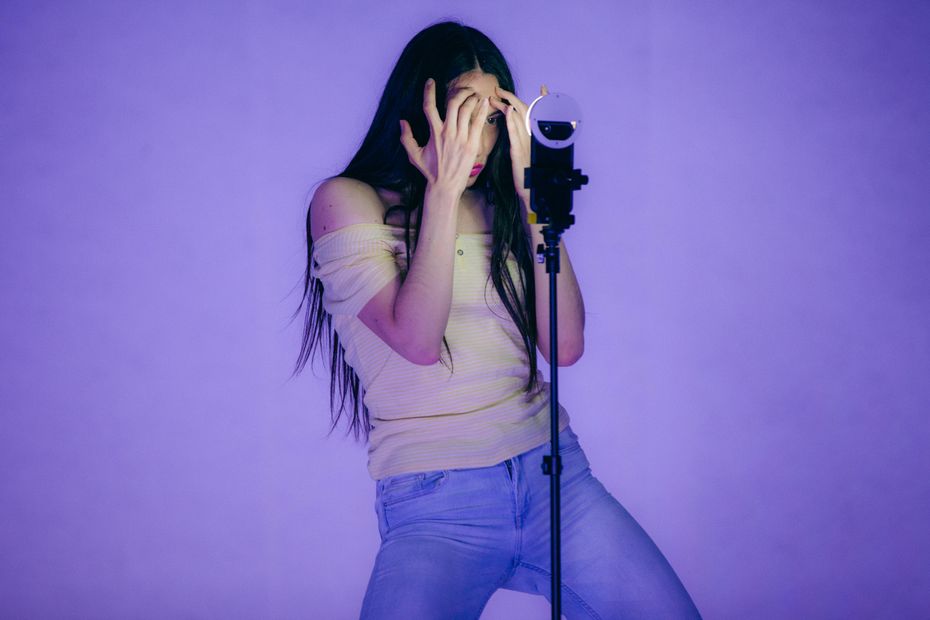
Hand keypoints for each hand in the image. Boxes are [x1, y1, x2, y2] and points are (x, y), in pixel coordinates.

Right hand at [399, 78, 489, 196]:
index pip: (429, 107)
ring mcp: (461, 138)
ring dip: (471, 98)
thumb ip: (406, 138)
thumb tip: (402, 121)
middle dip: (459, 91)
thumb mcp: (413, 155)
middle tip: (462, 88)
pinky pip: (478, 123)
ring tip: (473, 94)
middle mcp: (448, 133)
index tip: (431, 81)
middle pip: (453, 103)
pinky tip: (485, 102)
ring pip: (467, 110)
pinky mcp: (472, 145)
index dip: (429, 92)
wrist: (445, 186)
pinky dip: (482, 110)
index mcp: (434, 133)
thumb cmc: (430, 171)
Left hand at [490, 84, 548, 209]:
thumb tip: (518, 131)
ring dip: (506, 105)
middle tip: (499, 90)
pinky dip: (510, 121)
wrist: (533, 192)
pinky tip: (507, 112)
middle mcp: (532, 137)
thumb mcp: (527, 155)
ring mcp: (525, 143)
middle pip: (524, 111)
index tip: (543, 87)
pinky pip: (514, 133)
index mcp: (533, 137)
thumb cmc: (529, 176)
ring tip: (495, 97)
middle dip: (511, 97)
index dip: (540, 99)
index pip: (534, 113)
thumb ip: (524, 141)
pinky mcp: (518, 152)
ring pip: (518, 118)